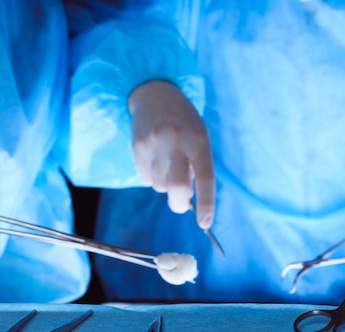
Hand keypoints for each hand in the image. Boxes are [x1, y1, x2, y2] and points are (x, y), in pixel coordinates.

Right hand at [128, 80, 214, 228]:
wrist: (156, 94)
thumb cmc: (185, 124)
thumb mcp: (200, 138)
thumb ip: (197, 166)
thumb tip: (189, 200)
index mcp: (200, 141)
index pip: (206, 178)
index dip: (207, 204)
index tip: (205, 223)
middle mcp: (178, 142)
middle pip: (177, 188)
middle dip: (179, 204)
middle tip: (181, 204)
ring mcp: (155, 144)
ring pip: (159, 186)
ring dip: (164, 185)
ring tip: (167, 164)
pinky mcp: (138, 146)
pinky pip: (145, 177)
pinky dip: (152, 175)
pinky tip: (155, 157)